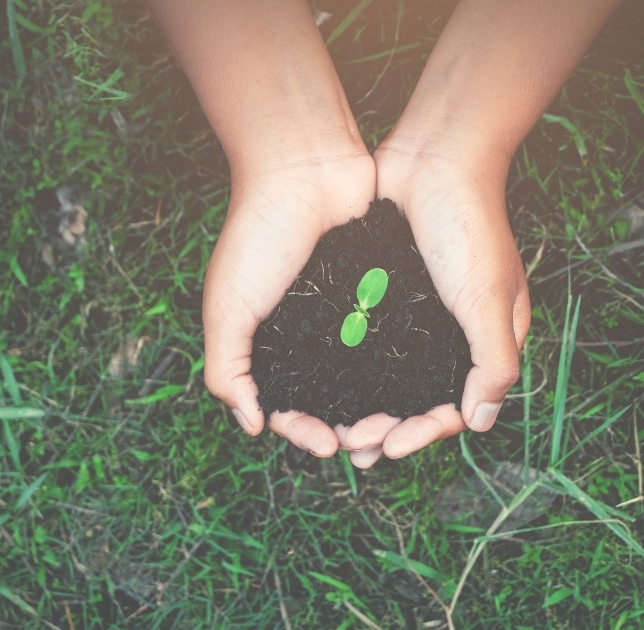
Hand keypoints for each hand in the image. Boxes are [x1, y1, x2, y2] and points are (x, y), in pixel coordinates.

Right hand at [204, 153, 375, 456]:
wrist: (305, 168)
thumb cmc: (257, 235)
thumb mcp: (227, 308)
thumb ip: (228, 370)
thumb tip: (253, 426)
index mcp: (267, 346)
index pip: (285, 409)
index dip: (304, 433)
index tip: (329, 447)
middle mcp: (306, 338)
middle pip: (331, 403)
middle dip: (350, 428)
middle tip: (372, 439)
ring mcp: (344, 320)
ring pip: (366, 381)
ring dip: (380, 408)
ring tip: (398, 424)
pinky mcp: (378, 297)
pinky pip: (391, 342)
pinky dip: (401, 368)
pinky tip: (416, 387)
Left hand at [336, 146, 530, 468]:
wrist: (433, 157)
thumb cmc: (469, 226)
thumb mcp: (487, 299)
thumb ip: (492, 362)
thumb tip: (481, 422)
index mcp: (488, 340)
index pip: (459, 407)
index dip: (425, 433)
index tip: (389, 446)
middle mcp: (453, 335)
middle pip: (420, 401)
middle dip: (389, 429)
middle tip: (353, 446)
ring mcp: (419, 317)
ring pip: (391, 379)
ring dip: (366, 407)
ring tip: (336, 428)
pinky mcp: (389, 296)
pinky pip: (371, 344)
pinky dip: (353, 369)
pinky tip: (325, 384)